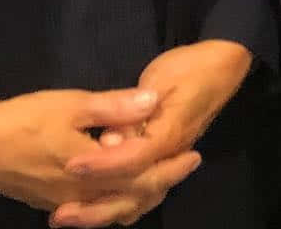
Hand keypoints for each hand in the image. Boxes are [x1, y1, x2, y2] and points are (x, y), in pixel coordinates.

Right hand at [0, 89, 171, 211]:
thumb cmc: (27, 121)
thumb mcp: (74, 105)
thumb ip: (115, 107)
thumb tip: (152, 102)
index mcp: (94, 176)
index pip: (143, 179)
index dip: (171, 168)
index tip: (193, 155)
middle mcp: (83, 197)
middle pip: (131, 200)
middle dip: (161, 182)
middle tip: (185, 166)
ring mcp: (64, 202)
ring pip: (111, 208)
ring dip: (137, 194)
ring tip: (157, 178)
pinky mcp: (49, 200)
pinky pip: (92, 209)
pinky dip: (112, 199)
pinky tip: (115, 187)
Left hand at [56, 40, 252, 226]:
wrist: (221, 67)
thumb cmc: (190, 68)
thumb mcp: (159, 79)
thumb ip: (132, 110)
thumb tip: (110, 138)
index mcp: (168, 136)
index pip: (131, 160)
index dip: (101, 165)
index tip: (71, 165)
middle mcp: (169, 157)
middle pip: (133, 194)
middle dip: (95, 206)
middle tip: (59, 215)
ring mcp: (168, 162)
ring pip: (138, 201)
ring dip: (105, 212)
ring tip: (71, 217)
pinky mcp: (164, 160)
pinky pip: (142, 194)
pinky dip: (120, 205)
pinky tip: (98, 207)